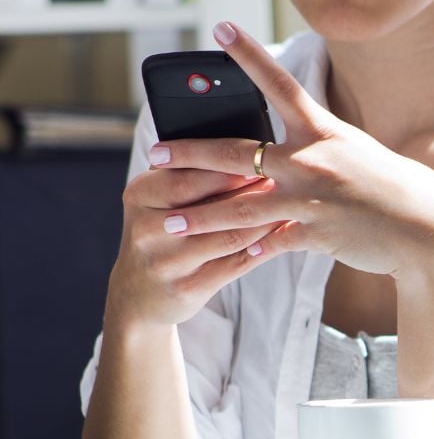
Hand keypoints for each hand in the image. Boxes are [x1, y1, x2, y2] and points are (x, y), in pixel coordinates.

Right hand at [109, 166, 281, 326]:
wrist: (139, 293)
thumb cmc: (161, 233)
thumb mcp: (157, 199)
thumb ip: (185, 172)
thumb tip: (240, 145)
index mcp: (140, 195)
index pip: (187, 175)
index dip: (228, 165)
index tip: (262, 155)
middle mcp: (148, 229)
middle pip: (208, 206)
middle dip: (249, 191)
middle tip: (282, 179)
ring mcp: (166, 262)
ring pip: (228, 236)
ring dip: (264, 220)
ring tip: (289, 205)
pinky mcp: (188, 288)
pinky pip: (236, 263)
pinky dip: (263, 247)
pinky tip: (282, 235)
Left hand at [150, 22, 433, 282]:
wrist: (426, 227)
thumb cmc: (391, 188)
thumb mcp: (354, 154)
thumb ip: (314, 153)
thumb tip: (279, 160)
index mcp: (323, 133)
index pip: (280, 87)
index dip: (250, 57)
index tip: (221, 30)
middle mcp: (313, 161)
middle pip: (239, 153)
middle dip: (193, 153)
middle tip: (155, 153)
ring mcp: (313, 199)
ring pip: (243, 207)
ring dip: (202, 216)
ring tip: (168, 222)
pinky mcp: (317, 234)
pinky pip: (273, 243)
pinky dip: (251, 250)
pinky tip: (230, 256)